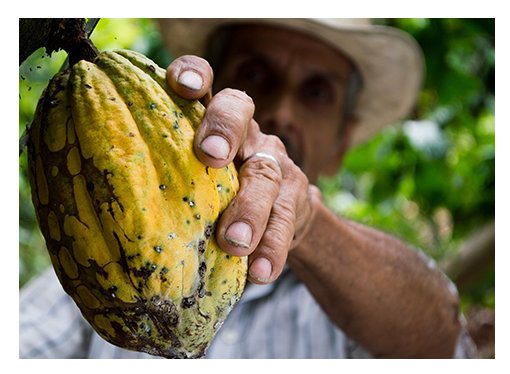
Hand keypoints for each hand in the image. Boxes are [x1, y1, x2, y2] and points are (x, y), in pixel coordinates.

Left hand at [167, 55, 319, 283]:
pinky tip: (260, 273)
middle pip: (240, 111)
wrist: (280, 214)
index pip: (206, 83)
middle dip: (224, 129)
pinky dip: (272, 248)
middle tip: (209, 156)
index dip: (194, 74)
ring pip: (266, 174)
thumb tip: (91, 203)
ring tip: (234, 242)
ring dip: (250, 209)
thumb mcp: (194, 176)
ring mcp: (274, 163)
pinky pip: (286, 222)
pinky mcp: (295, 199)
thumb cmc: (219, 194)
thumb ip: (166, 175)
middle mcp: (246, 133)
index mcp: (213, 121)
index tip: (180, 85)